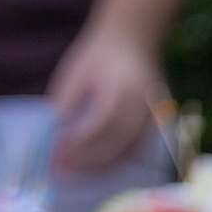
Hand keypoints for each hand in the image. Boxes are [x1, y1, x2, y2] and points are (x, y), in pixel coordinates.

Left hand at [47, 24, 167, 172]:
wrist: (133, 37)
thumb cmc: (98, 54)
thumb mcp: (76, 72)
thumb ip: (67, 101)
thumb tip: (53, 136)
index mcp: (122, 85)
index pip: (101, 123)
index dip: (78, 143)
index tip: (55, 155)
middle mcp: (144, 102)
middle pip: (117, 142)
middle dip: (87, 161)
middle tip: (61, 172)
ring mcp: (155, 113)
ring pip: (129, 151)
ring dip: (100, 166)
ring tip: (72, 173)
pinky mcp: (157, 121)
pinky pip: (137, 148)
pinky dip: (115, 160)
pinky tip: (93, 165)